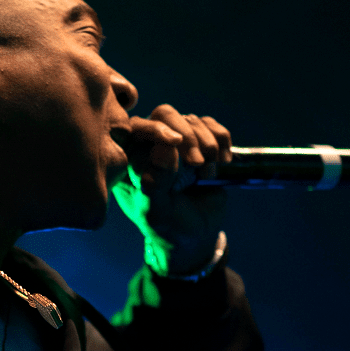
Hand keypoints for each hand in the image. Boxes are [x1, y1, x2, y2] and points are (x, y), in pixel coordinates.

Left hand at [112, 104, 231, 274]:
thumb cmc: (167, 226)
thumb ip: (154, 183)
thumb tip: (165, 149)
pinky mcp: (200, 143)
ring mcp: (176, 143)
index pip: (134, 127)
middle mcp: (150, 146)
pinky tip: (221, 163)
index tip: (175, 144)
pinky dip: (221, 140)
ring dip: (206, 144)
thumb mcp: (156, 211)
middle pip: (164, 114)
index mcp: (129, 160)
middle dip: (186, 136)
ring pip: (191, 120)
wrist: (195, 236)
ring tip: (207, 173)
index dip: (155, 129)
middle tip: (197, 164)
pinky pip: (212, 126)